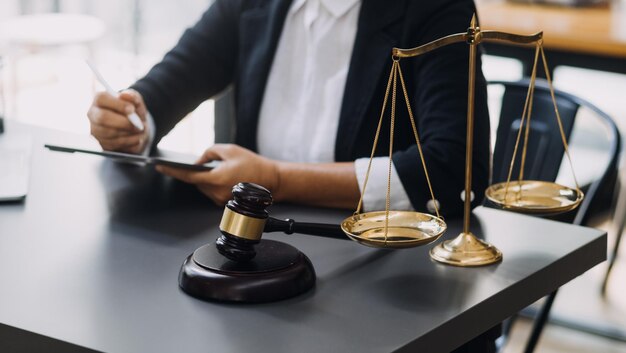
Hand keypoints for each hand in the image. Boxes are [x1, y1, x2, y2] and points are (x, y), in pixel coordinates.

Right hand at [87, 89, 148, 153]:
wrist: (136, 127)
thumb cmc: (133, 111)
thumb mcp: (136, 101)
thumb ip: (133, 97)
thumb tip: (125, 95)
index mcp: (99, 100)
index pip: (101, 98)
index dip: (117, 104)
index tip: (132, 109)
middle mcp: (93, 115)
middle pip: (102, 118)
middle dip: (124, 122)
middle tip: (139, 125)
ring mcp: (96, 131)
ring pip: (110, 133)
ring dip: (130, 133)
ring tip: (141, 130)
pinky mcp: (102, 144)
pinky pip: (116, 145)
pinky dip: (130, 142)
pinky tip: (137, 137)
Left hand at [155, 144, 279, 204]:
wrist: (271, 180)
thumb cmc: (252, 164)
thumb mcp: (229, 150)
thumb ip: (209, 152)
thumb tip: (198, 162)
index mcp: (217, 178)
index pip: (189, 176)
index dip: (172, 171)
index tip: (160, 167)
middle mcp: (217, 192)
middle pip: (196, 182)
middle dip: (196, 172)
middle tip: (203, 163)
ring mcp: (220, 199)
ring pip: (203, 187)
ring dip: (205, 178)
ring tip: (220, 169)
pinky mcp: (224, 202)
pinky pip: (211, 191)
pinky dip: (213, 183)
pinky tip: (224, 176)